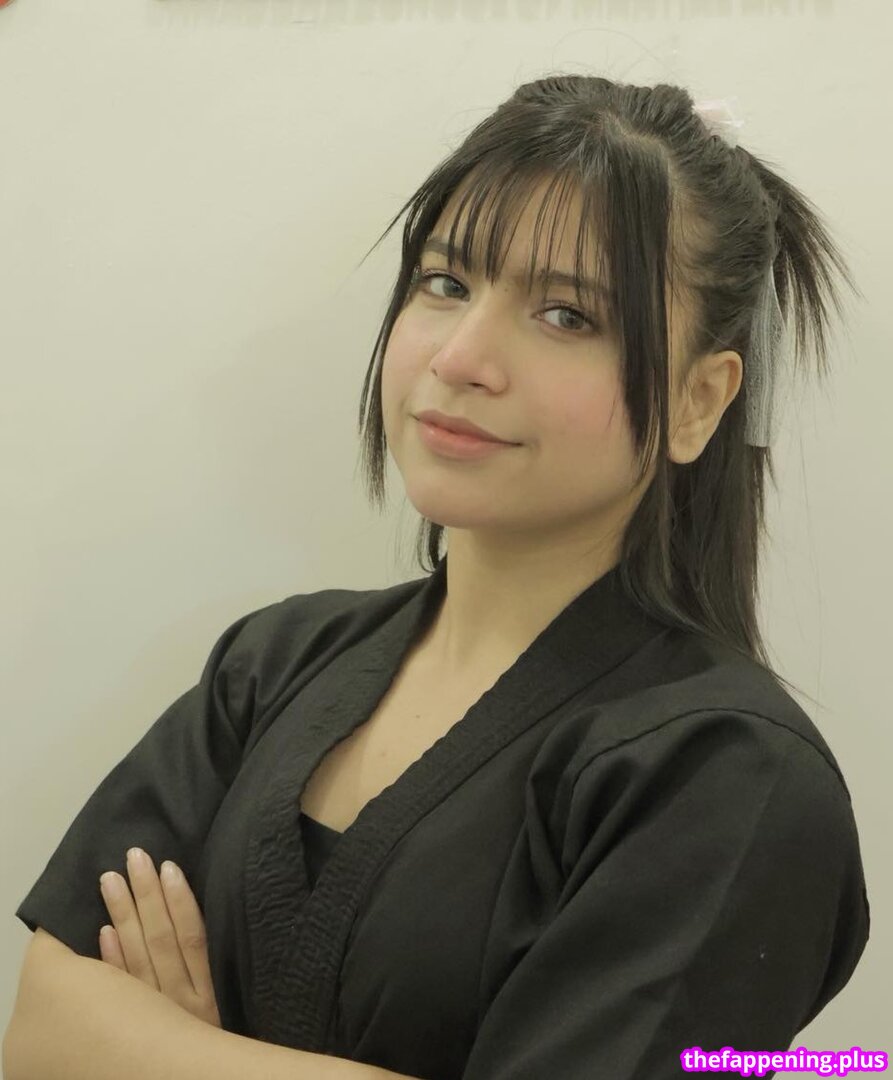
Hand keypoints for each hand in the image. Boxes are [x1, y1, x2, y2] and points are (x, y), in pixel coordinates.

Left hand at [99, 848, 221, 1028]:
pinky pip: (120, 994)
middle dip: (146, 896)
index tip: (167, 865)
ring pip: (137, 960)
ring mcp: (153, 1021)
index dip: (180, 900)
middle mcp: (179, 1007)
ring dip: (123, 916)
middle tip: (134, 857)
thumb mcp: (224, 1015)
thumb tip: (196, 924)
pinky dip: (112, 962)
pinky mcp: (132, 1036)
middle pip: (160, 942)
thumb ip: (208, 976)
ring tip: (110, 880)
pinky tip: (103, 934)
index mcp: (207, 998)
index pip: (192, 938)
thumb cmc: (220, 1058)